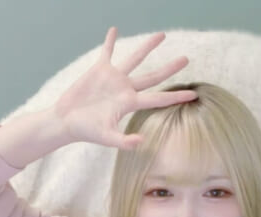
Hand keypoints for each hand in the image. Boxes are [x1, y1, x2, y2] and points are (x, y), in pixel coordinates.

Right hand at [53, 27, 196, 148]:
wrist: (66, 121)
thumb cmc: (86, 131)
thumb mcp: (107, 138)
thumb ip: (124, 142)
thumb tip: (142, 142)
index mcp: (130, 103)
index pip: (158, 98)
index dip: (176, 96)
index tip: (194, 95)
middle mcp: (126, 89)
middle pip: (154, 76)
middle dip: (170, 68)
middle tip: (186, 59)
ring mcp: (114, 78)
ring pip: (135, 59)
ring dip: (148, 47)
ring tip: (162, 35)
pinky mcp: (99, 70)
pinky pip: (107, 52)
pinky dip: (110, 41)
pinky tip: (115, 30)